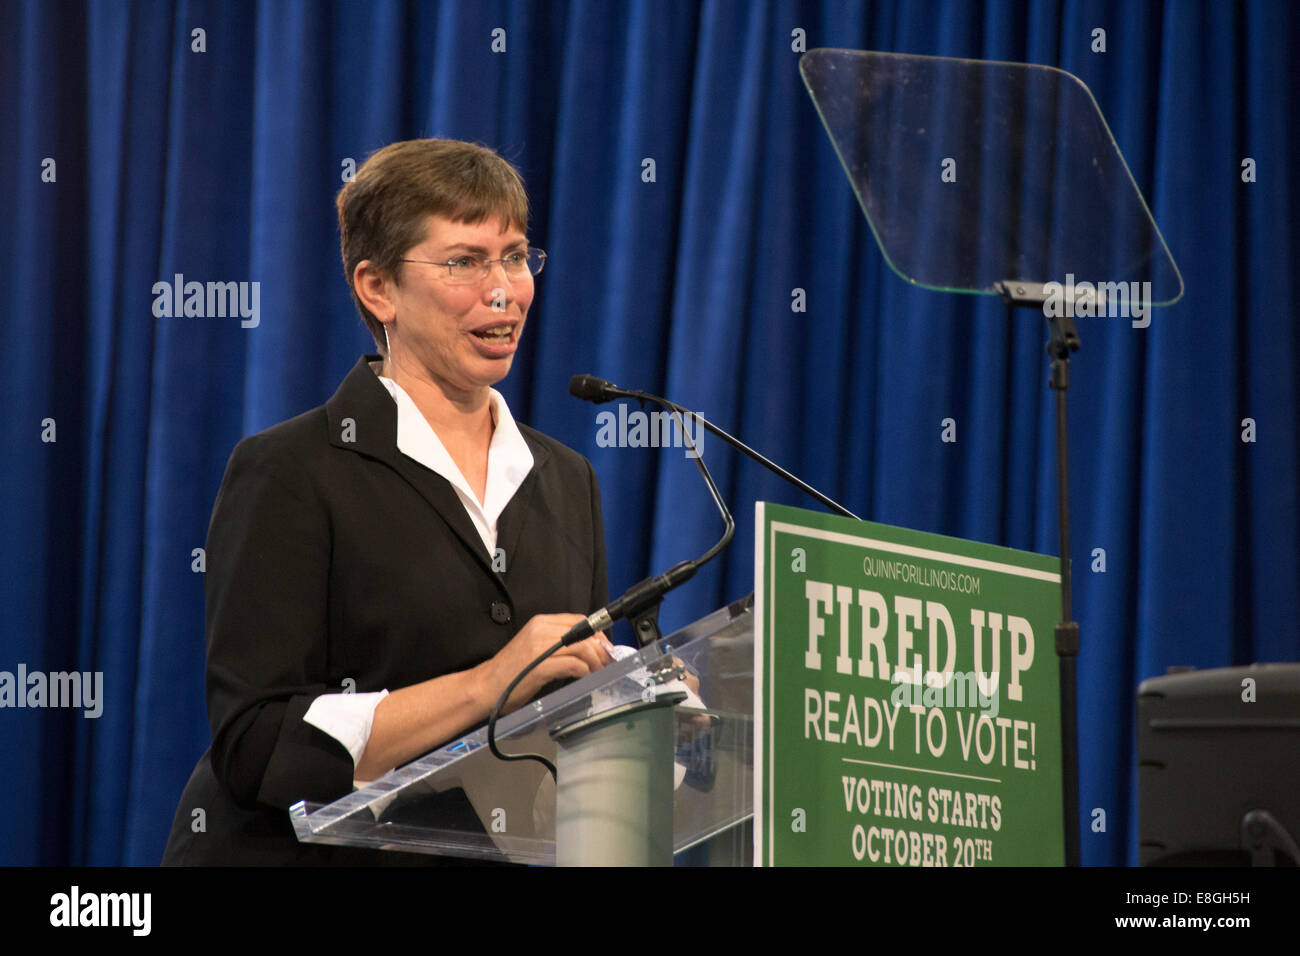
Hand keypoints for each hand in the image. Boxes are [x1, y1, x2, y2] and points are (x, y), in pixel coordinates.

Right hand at [474, 613, 613, 714]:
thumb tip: (587, 649)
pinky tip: (585, 678)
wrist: (484, 686)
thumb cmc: (510, 672)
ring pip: (583, 648)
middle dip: (602, 649)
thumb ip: (557, 643)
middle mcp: (541, 630)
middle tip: (608, 664)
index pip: (580, 620)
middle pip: (585, 633)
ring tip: (599, 673)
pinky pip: (573, 665)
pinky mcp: (540, 667)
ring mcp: (540, 647)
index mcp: (540, 622)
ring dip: (596, 662)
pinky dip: (585, 672)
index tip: (606, 649)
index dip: (598, 634)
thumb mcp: (535, 648)